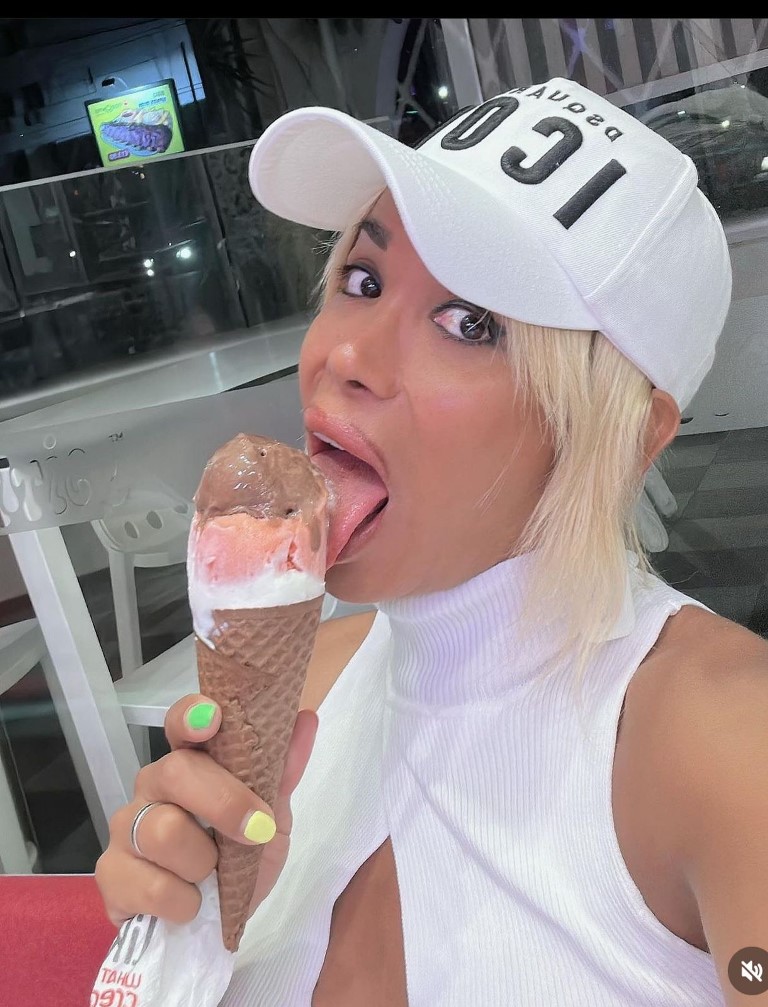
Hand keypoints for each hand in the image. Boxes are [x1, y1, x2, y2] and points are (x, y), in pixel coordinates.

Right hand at [95, 693, 317, 927]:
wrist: (218, 924)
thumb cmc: (241, 857)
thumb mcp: (274, 817)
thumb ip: (283, 772)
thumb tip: (306, 719)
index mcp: (191, 762)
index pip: (181, 722)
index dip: (192, 715)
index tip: (213, 719)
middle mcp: (152, 784)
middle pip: (175, 772)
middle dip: (223, 803)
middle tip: (256, 830)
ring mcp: (124, 827)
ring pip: (162, 831)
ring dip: (203, 863)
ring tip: (211, 877)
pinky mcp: (110, 874)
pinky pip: (150, 885)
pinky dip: (183, 902)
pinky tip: (189, 905)